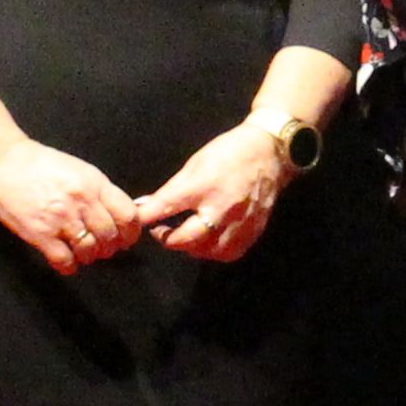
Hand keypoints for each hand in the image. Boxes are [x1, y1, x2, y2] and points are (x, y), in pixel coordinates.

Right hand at [0, 138, 151, 274]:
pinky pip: (64, 260)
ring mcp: (61, 218)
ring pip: (90, 250)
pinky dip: (69, 266)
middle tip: (102, 247)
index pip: (128, 214)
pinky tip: (66, 261)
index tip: (126, 238)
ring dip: (90, 256)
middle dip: (109, 247)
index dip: (131, 231)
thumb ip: (100, 192)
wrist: (2, 162)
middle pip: (110, 236)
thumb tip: (121, 215)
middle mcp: (81, 201)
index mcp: (94, 183)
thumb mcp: (79, 170)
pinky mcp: (40, 233)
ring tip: (82, 252)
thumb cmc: (41, 164)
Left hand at [129, 122, 295, 264]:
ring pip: (208, 251)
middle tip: (160, 233)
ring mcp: (239, 222)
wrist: (270, 153)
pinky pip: (229, 253)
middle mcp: (221, 208)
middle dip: (168, 239)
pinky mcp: (253, 231)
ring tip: (186, 237)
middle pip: (188, 239)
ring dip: (192, 248)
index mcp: (203, 186)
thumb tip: (144, 206)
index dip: (146, 217)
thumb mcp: (195, 165)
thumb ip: (171, 190)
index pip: (167, 206)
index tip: (136, 221)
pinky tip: (209, 241)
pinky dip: (214, 251)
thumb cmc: (228, 154)